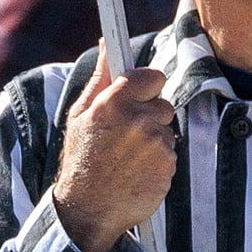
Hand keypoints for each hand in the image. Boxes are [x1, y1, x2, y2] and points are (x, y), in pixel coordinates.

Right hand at [52, 70, 179, 251]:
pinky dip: (159, 161)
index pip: (152, 76)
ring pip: (167, 129)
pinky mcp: (167, 163)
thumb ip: (101, 77)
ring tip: (128, 158)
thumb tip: (107, 42)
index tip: (137, 97)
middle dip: (150, 116)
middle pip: (163, 104)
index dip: (146, 87)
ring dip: (153, 140)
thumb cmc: (81, 159)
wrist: (87, 210)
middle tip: (125, 137)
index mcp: (113, 101)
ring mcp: (155, 142)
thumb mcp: (80, 115)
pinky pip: (171, 152)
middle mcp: (137, 118)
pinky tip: (137, 171)